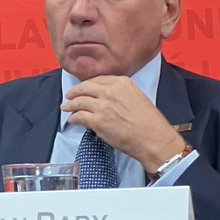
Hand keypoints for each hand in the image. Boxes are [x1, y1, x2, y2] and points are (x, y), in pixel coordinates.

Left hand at [62, 76, 184, 172]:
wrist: (154, 139)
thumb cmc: (150, 123)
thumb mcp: (138, 97)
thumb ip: (121, 93)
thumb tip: (106, 96)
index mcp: (122, 83)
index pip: (97, 79)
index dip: (87, 84)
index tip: (83, 88)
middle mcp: (110, 91)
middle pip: (84, 88)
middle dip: (74, 92)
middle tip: (69, 96)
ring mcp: (102, 106)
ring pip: (78, 101)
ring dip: (69, 105)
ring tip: (66, 107)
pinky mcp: (97, 121)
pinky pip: (79, 116)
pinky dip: (73, 118)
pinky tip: (72, 120)